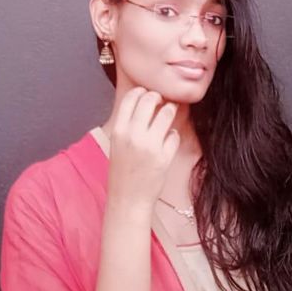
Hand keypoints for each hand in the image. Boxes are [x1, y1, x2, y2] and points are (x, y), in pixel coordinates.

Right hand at [105, 87, 180, 215]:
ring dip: (170, 111)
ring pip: (167, 113)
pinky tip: (167, 142)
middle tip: (162, 101)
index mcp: (118, 130)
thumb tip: (144, 99)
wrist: (127, 199)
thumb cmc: (122, 170)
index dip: (142, 91)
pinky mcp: (164, 157)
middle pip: (150, 99)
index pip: (131, 97)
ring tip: (168, 116)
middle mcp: (133, 135)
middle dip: (159, 97)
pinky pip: (174, 135)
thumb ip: (128, 122)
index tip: (147, 94)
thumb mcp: (117, 142)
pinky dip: (172, 136)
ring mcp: (150, 146)